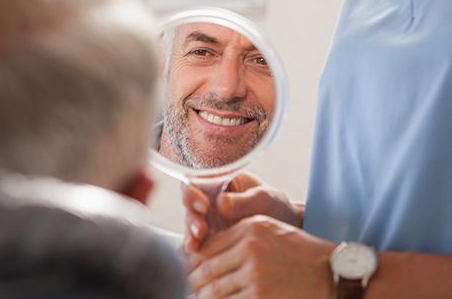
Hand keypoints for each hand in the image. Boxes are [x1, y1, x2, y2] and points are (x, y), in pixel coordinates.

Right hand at [181, 173, 303, 252]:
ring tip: (196, 245)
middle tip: (201, 231)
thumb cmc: (276, 207)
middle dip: (192, 219)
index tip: (203, 205)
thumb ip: (244, 200)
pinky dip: (195, 250)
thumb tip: (221, 203)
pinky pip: (198, 243)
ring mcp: (208, 221)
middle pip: (189, 206)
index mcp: (219, 182)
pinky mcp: (211, 240)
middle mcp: (209, 200)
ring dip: (191, 235)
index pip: (196, 182)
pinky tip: (196, 256)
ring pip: (190, 226)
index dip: (193, 193)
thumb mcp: (264, 199)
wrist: (286, 231)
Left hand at [188, 215, 334, 298]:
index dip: (192, 261)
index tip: (186, 271)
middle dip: (192, 282)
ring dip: (200, 298)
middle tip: (185, 289)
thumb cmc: (301, 253)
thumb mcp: (271, 231)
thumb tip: (205, 250)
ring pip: (213, 290)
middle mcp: (250, 248)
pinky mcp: (259, 297)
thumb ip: (239, 236)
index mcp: (250, 228)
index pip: (208, 246)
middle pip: (206, 269)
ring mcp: (254, 274)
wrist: (334, 274)